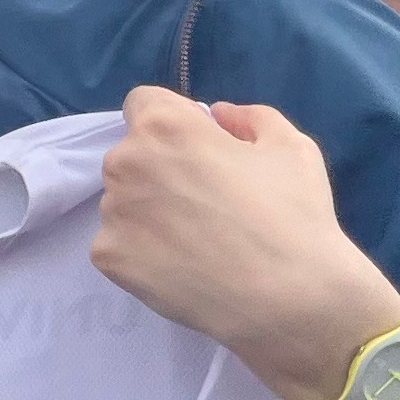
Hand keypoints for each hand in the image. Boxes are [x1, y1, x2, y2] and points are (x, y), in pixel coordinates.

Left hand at [91, 89, 399, 399]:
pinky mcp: (106, 257)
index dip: (172, 120)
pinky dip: (142, 249)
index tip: (197, 146)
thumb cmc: (293, 214)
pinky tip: (181, 264)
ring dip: (149, 209)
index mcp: (165, 127)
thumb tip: (217, 113)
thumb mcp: (290, 145)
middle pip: (132, 155)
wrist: (286, 296)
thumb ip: (249, 117)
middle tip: (205, 199)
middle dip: (160, 166)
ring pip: (123, 200)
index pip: (144, 103)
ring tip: (198, 237)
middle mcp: (125, 163)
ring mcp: (111, 213)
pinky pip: (119, 242)